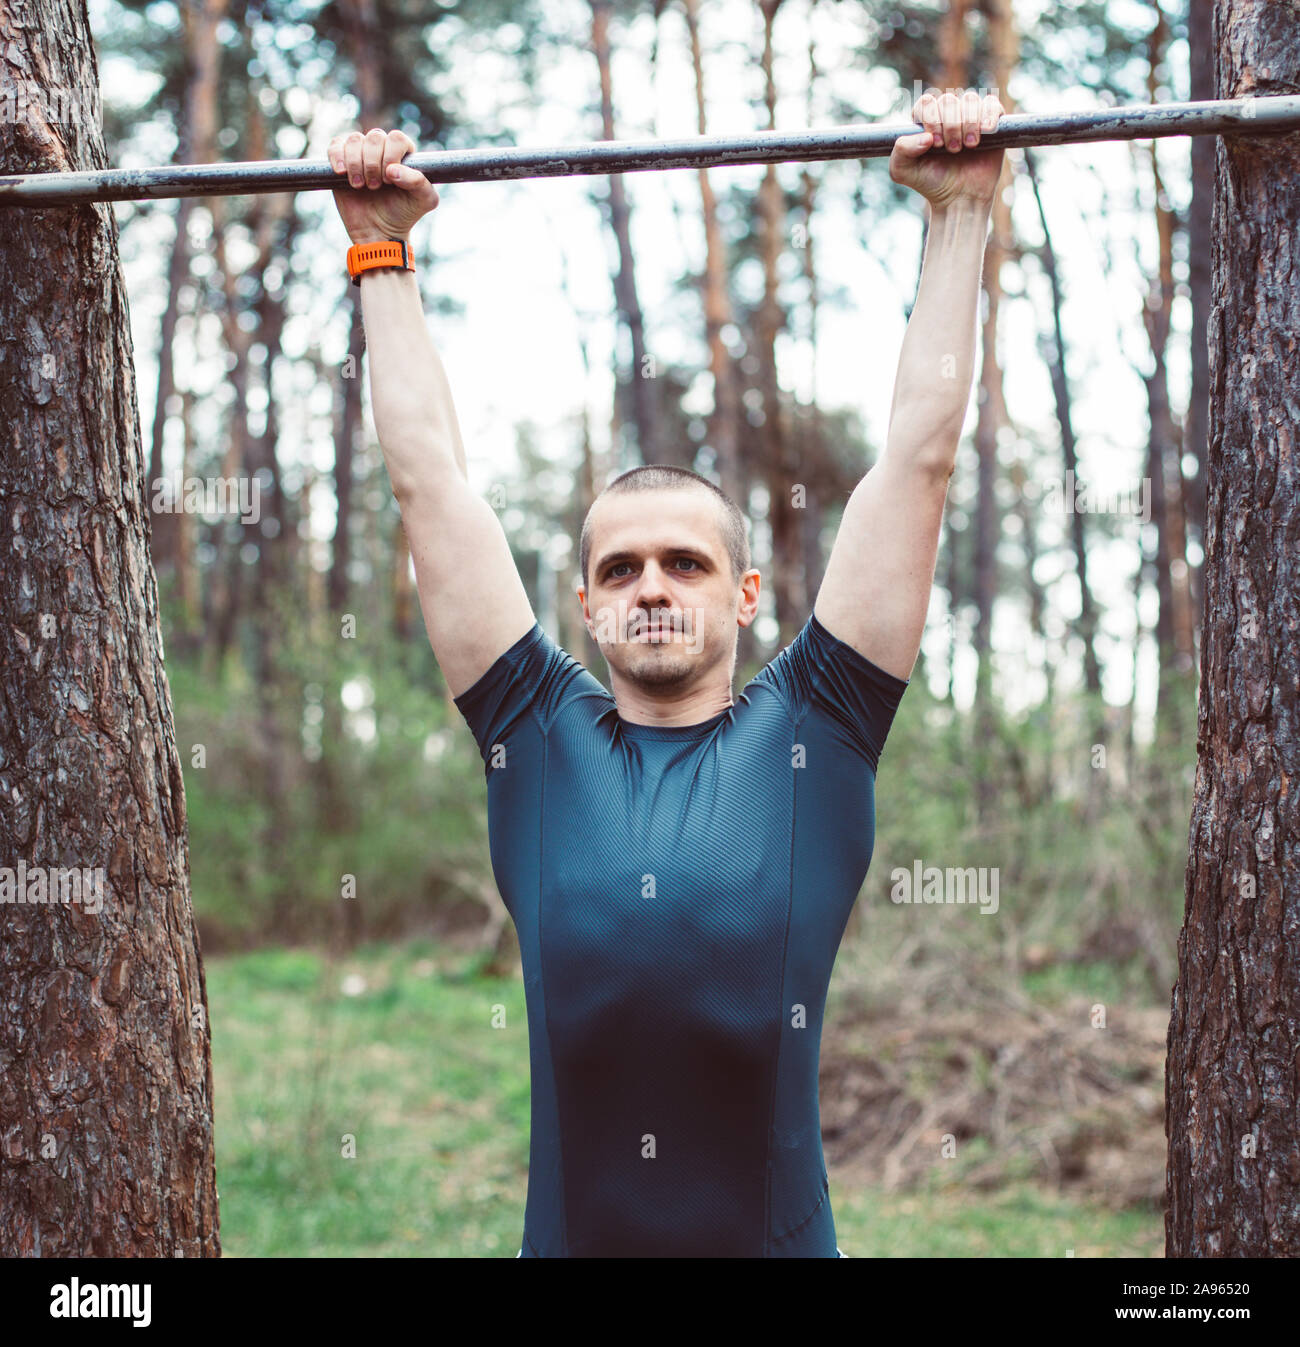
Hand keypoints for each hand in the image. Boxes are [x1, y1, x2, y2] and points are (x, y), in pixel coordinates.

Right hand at [328, 127, 439, 243]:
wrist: (378, 232)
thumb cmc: (403, 215)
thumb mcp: (424, 201)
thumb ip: (419, 182)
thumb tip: (392, 170)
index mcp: (403, 153)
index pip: (396, 138)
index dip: (391, 156)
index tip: (389, 179)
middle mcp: (382, 149)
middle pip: (374, 137)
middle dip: (373, 164)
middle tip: (375, 187)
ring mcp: (361, 153)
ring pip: (354, 140)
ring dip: (356, 163)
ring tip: (360, 185)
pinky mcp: (342, 161)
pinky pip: (336, 145)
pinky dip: (337, 156)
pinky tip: (342, 173)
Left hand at [889, 89, 1005, 209]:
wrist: (959, 199)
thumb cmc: (930, 184)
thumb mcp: (903, 171)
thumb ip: (901, 150)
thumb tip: (925, 136)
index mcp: (925, 121)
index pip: (926, 103)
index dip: (931, 119)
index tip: (935, 143)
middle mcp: (947, 114)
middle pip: (948, 100)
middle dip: (950, 125)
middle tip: (952, 150)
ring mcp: (969, 117)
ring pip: (970, 100)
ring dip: (969, 122)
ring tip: (969, 146)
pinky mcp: (991, 122)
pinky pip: (992, 104)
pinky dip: (989, 115)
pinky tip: (986, 132)